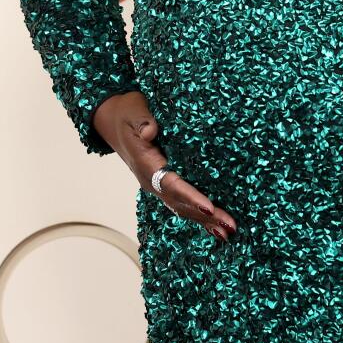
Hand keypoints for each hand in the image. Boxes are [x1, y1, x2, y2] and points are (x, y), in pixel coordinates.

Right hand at [94, 91, 236, 244]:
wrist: (111, 119)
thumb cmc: (127, 112)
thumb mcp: (133, 111)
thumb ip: (142, 121)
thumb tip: (150, 131)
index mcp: (145, 163)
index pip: (170, 184)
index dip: (190, 196)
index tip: (209, 207)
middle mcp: (151, 180)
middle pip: (180, 202)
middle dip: (205, 216)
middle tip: (230, 226)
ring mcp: (156, 185)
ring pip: (182, 207)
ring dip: (204, 221)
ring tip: (228, 232)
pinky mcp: (162, 184)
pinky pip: (180, 203)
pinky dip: (197, 216)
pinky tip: (213, 226)